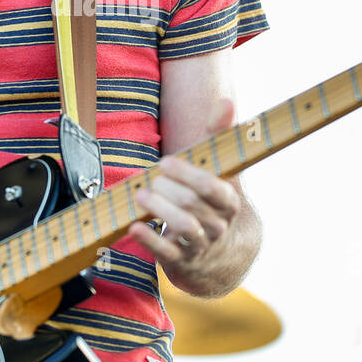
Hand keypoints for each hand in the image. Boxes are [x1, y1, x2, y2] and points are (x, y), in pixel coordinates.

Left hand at [127, 99, 244, 285]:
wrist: (219, 255)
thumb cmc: (211, 200)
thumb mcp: (218, 170)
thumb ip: (218, 136)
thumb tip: (226, 101)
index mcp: (228, 201)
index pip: (213, 187)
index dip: (188, 174)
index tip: (166, 162)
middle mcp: (218, 225)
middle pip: (194, 205)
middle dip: (169, 190)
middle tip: (151, 178)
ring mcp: (200, 245)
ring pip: (184, 228)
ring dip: (160, 210)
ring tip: (141, 195)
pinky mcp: (180, 260)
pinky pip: (166, 253)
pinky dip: (149, 240)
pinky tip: (133, 226)